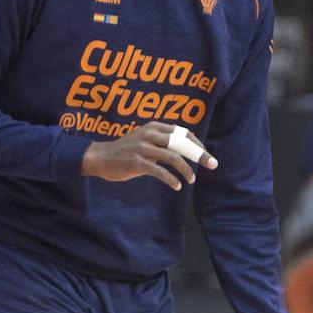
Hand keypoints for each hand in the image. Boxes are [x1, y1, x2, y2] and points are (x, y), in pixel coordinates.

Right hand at [80, 122, 217, 189]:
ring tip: (192, 179)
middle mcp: (150, 134)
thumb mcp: (145, 139)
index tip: (205, 155)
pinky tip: (177, 186)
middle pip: (182, 143)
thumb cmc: (126, 150)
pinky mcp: (137, 162)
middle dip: (200, 154)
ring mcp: (143, 148)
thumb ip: (162, 141)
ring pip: (173, 157)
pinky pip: (160, 171)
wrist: (100, 157)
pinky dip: (171, 179)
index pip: (183, 132)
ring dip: (186, 169)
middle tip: (213, 164)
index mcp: (154, 127)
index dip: (197, 144)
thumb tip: (185, 148)